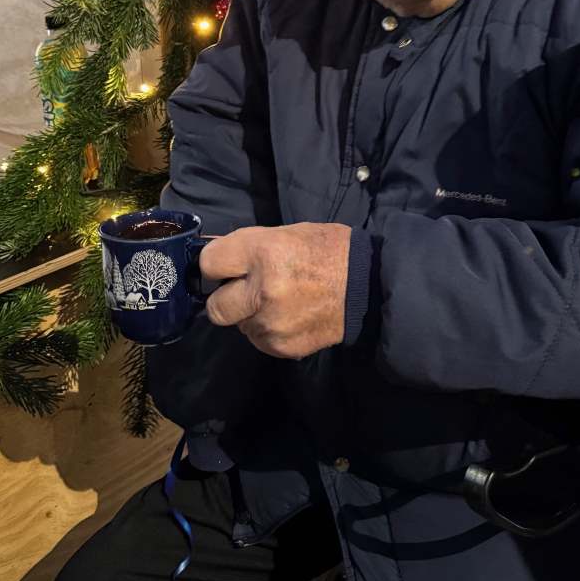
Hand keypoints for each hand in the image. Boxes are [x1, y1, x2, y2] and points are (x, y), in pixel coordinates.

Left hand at [201, 223, 350, 358]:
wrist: (370, 286)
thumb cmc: (329, 251)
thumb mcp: (288, 234)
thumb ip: (250, 248)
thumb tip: (217, 260)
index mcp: (264, 253)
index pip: (209, 263)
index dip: (214, 265)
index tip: (224, 267)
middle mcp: (262, 291)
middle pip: (215, 307)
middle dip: (227, 298)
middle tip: (245, 291)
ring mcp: (272, 324)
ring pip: (239, 326)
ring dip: (251, 316)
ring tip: (280, 302)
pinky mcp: (283, 347)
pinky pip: (260, 340)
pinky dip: (269, 331)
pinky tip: (291, 316)